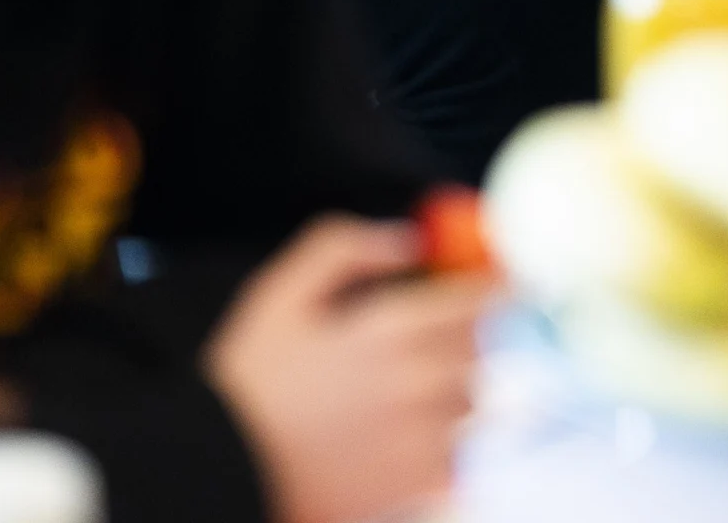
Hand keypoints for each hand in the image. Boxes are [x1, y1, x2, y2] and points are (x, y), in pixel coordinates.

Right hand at [206, 218, 487, 522]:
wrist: (220, 472)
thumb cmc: (247, 383)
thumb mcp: (281, 295)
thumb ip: (344, 249)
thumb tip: (407, 239)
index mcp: (389, 331)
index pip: (478, 299)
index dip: (502, 284)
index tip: (507, 279)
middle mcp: (418, 385)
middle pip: (485, 350)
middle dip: (473, 334)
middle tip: (446, 332)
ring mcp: (422, 441)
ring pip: (476, 403)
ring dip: (461, 387)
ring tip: (417, 387)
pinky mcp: (415, 487)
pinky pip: (460, 456)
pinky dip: (448, 441)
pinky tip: (408, 435)